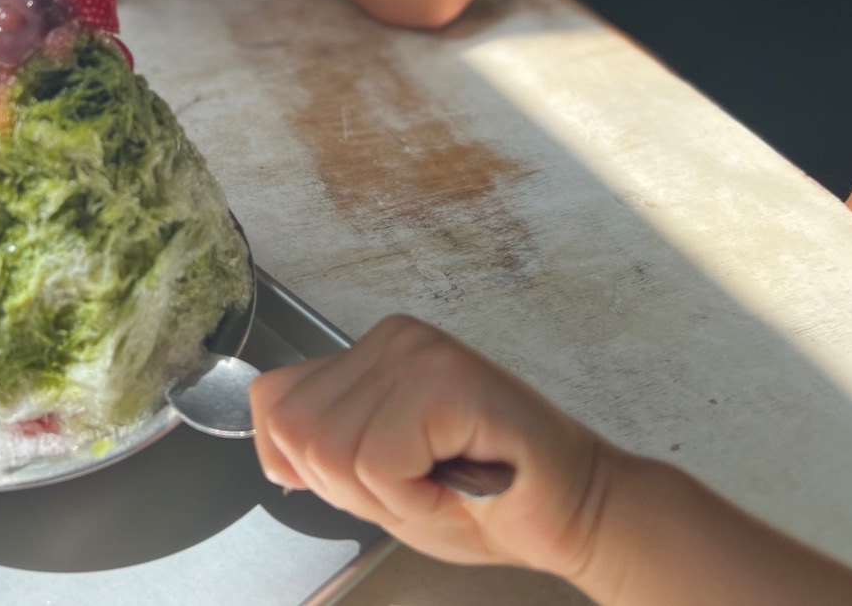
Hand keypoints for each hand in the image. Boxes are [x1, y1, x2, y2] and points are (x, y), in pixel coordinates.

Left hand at [249, 315, 610, 579]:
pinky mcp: (446, 380)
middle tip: (423, 484)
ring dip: (389, 495)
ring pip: (332, 451)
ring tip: (445, 479)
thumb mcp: (378, 482)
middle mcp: (391, 338)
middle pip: (298, 433)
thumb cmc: (488, 501)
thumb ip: (321, 452)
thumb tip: (272, 453)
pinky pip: (378, 462)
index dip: (308, 467)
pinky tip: (461, 480)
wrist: (578, 514)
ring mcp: (419, 351)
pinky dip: (412, 496)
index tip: (382, 478)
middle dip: (352, 488)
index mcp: (371, 353)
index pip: (274, 403)